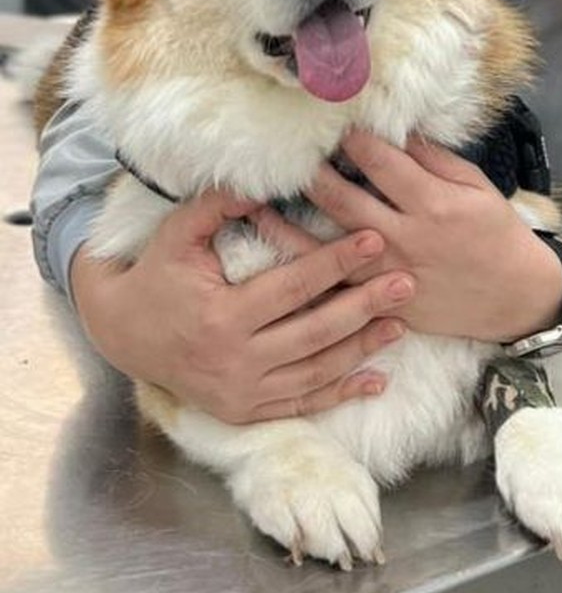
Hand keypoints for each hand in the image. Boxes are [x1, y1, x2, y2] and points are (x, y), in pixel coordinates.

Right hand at [69, 188, 415, 423]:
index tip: (374, 240)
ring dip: (362, 350)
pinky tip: (376, 380)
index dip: (335, 263)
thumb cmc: (158, 274)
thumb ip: (219, 204)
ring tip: (401, 324)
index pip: (292, 287)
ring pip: (315, 374)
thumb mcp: (179, 233)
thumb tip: (264, 180)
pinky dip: (340, 394)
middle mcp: (234, 361)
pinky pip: (301, 405)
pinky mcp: (245, 412)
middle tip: (406, 281)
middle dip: (365, 307)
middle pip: (314, 333)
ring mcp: (242, 393)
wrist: (123, 333)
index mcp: (221, 315)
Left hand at [292, 131, 561, 342]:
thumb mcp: (475, 187)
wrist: (514, 297)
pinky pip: (332, 288)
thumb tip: (394, 131)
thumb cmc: (496, 233)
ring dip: (286, 221)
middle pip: (341, 200)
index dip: (348, 139)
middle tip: (279, 151)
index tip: (324, 120)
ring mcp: (388, 275)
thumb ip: (433, 160)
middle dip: (308, 172)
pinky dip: (301, 270)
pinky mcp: (383, 304)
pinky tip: (273, 254)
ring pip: (324, 247)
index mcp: (432, 203)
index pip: (378, 161)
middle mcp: (405, 238)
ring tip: (253, 199)